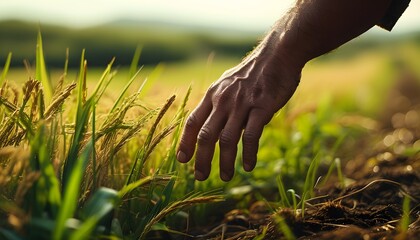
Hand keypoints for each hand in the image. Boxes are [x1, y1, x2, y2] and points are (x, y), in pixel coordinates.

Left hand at [177, 45, 301, 180]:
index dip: (185, 142)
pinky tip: (248, 166)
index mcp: (213, 95)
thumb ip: (219, 103)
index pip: (192, 122)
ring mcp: (241, 104)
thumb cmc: (253, 73)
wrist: (277, 55)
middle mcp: (223, 101)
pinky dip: (248, 154)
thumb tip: (213, 125)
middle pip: (205, 136)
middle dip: (201, 159)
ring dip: (224, 162)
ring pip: (226, 140)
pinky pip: (251, 136)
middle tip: (200, 177)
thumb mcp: (228, 84)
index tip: (182, 160)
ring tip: (225, 177)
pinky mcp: (261, 107)